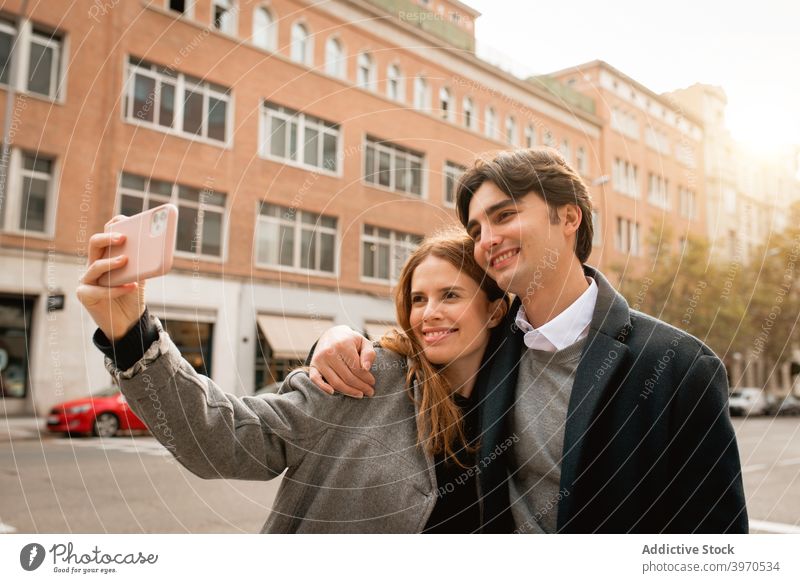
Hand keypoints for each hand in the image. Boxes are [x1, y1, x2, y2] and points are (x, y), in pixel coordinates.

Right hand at [76, 215, 145, 340]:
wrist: (128, 321)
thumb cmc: (133, 296)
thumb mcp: (139, 276)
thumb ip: (142, 263)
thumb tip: (155, 248)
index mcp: (106, 257)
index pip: (105, 236)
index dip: (112, 226)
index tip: (123, 220)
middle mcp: (94, 265)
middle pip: (94, 244)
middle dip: (108, 238)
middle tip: (123, 238)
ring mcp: (87, 280)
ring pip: (95, 266)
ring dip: (110, 263)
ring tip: (126, 260)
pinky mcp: (85, 295)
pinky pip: (99, 290)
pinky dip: (116, 289)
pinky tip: (130, 286)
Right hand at [309, 326, 376, 397]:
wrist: (331, 334)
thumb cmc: (350, 340)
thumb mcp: (363, 342)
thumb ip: (368, 353)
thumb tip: (366, 368)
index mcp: (343, 345)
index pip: (357, 368)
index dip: (366, 378)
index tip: (372, 382)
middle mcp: (329, 352)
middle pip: (347, 377)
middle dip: (361, 387)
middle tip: (370, 392)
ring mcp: (319, 359)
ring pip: (335, 382)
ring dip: (349, 391)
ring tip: (360, 394)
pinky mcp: (313, 365)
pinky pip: (316, 379)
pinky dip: (323, 387)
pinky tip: (333, 393)